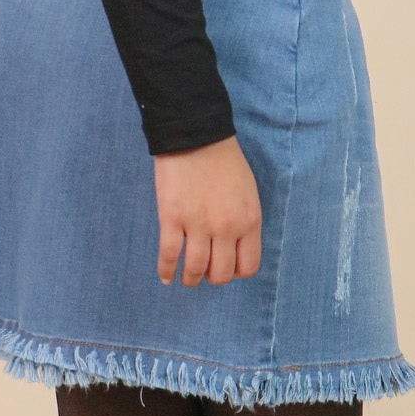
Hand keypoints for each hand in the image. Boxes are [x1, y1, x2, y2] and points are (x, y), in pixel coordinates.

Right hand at [153, 133, 261, 285]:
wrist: (196, 136)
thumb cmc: (224, 161)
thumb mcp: (248, 193)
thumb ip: (244, 221)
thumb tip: (235, 246)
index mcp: (249, 221)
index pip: (248, 265)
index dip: (236, 272)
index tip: (226, 267)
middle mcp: (226, 228)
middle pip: (221, 273)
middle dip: (213, 277)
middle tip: (205, 272)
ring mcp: (198, 225)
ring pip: (195, 269)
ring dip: (190, 279)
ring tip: (186, 279)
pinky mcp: (172, 218)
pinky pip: (169, 255)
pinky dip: (166, 270)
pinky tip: (165, 276)